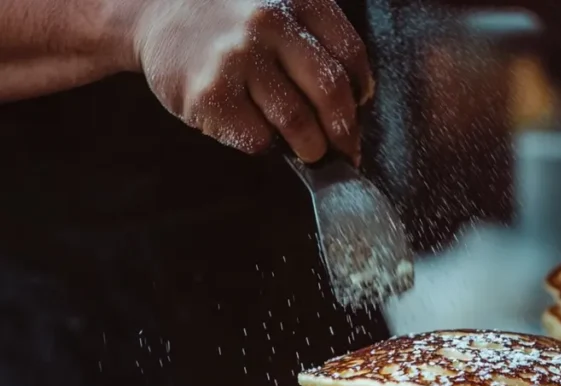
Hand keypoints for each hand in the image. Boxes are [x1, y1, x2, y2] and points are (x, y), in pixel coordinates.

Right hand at [131, 0, 372, 162]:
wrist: (153, 11)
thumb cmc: (228, 20)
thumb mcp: (276, 7)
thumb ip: (315, 42)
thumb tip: (355, 106)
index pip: (349, 56)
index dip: (360, 93)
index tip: (357, 110)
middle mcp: (267, 22)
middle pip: (331, 93)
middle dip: (344, 132)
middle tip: (345, 149)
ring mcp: (237, 57)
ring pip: (297, 123)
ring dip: (310, 148)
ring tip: (307, 150)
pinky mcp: (210, 93)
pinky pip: (257, 138)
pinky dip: (265, 144)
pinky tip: (254, 128)